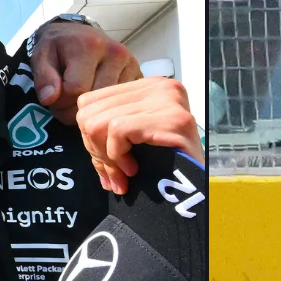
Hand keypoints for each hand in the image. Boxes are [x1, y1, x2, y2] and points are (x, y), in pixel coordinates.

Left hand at [30, 19, 140, 123]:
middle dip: (76, 110)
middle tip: (66, 103)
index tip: (54, 100)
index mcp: (90, 46)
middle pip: (95, 100)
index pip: (76, 90)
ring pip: (110, 105)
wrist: (79, 34)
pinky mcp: (139, 75)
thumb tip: (50, 99)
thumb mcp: (42, 56)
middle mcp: (116, 53)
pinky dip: (107, 106)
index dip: (61, 103)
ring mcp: (131, 64)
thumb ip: (43, 77)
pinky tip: (97, 99)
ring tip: (80, 100)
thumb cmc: (59, 47)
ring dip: (93, 110)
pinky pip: (122, 103)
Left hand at [76, 78, 202, 194]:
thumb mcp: (130, 142)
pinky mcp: (173, 118)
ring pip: (99, 122)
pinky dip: (118, 156)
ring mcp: (169, 99)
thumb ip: (105, 132)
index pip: (90, 101)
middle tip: (115, 172)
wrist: (197, 194)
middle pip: (89, 112)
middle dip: (95, 149)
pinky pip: (117, 130)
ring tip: (126, 172)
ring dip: (107, 157)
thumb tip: (82, 131)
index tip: (108, 161)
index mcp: (148, 86)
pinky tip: (134, 169)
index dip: (90, 137)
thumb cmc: (164, 169)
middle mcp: (160, 85)